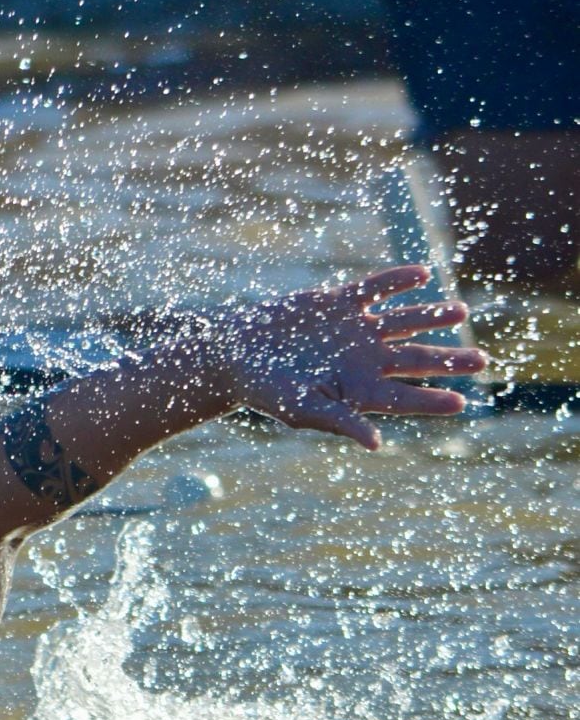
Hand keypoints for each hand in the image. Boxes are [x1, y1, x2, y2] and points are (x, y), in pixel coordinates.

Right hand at [214, 265, 485, 450]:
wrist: (236, 353)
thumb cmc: (266, 390)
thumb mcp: (303, 410)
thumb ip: (341, 422)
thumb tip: (376, 445)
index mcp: (359, 390)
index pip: (405, 397)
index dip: (433, 401)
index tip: (463, 403)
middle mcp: (364, 360)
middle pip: (416, 359)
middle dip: (449, 359)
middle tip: (483, 360)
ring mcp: (355, 329)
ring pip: (404, 321)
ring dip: (432, 316)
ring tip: (459, 312)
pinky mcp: (340, 302)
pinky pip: (376, 288)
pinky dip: (397, 281)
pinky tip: (422, 274)